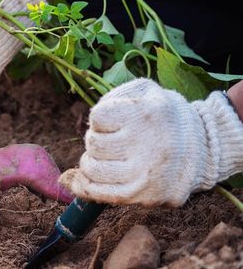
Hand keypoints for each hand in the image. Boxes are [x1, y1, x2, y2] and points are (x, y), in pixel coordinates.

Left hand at [60, 79, 242, 206]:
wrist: (205, 148)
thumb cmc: (165, 119)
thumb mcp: (145, 93)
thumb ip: (109, 101)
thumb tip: (85, 125)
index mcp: (148, 114)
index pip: (98, 117)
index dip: (100, 119)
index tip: (113, 121)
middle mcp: (148, 145)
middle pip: (93, 144)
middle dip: (97, 141)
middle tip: (114, 141)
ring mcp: (146, 174)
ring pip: (92, 169)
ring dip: (92, 163)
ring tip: (108, 158)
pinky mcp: (144, 196)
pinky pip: (100, 194)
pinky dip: (86, 187)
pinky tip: (84, 181)